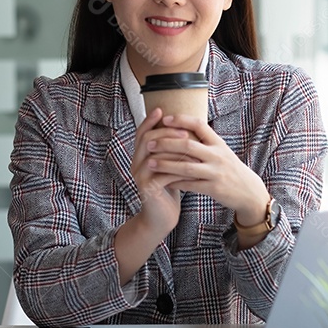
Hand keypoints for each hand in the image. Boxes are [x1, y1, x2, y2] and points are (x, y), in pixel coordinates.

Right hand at [130, 108, 190, 235]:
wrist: (161, 218)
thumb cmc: (168, 189)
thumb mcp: (169, 166)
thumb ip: (170, 150)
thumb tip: (183, 127)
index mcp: (140, 156)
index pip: (141, 133)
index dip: (150, 121)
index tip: (162, 109)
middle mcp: (136, 164)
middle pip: (147, 140)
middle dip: (166, 133)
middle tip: (185, 132)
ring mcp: (140, 176)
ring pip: (154, 155)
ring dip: (174, 149)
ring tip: (191, 147)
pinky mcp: (147, 188)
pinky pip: (162, 173)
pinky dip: (177, 168)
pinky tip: (191, 167)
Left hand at [145, 114, 270, 225]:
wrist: (249, 192)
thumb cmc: (230, 169)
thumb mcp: (222, 151)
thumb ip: (205, 141)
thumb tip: (183, 127)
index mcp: (218, 143)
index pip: (199, 125)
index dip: (181, 120)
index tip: (164, 119)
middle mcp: (217, 155)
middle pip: (188, 145)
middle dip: (166, 143)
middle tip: (149, 143)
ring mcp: (216, 172)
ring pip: (186, 167)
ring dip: (165, 165)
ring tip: (150, 163)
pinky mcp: (213, 188)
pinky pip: (190, 185)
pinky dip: (175, 183)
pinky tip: (162, 181)